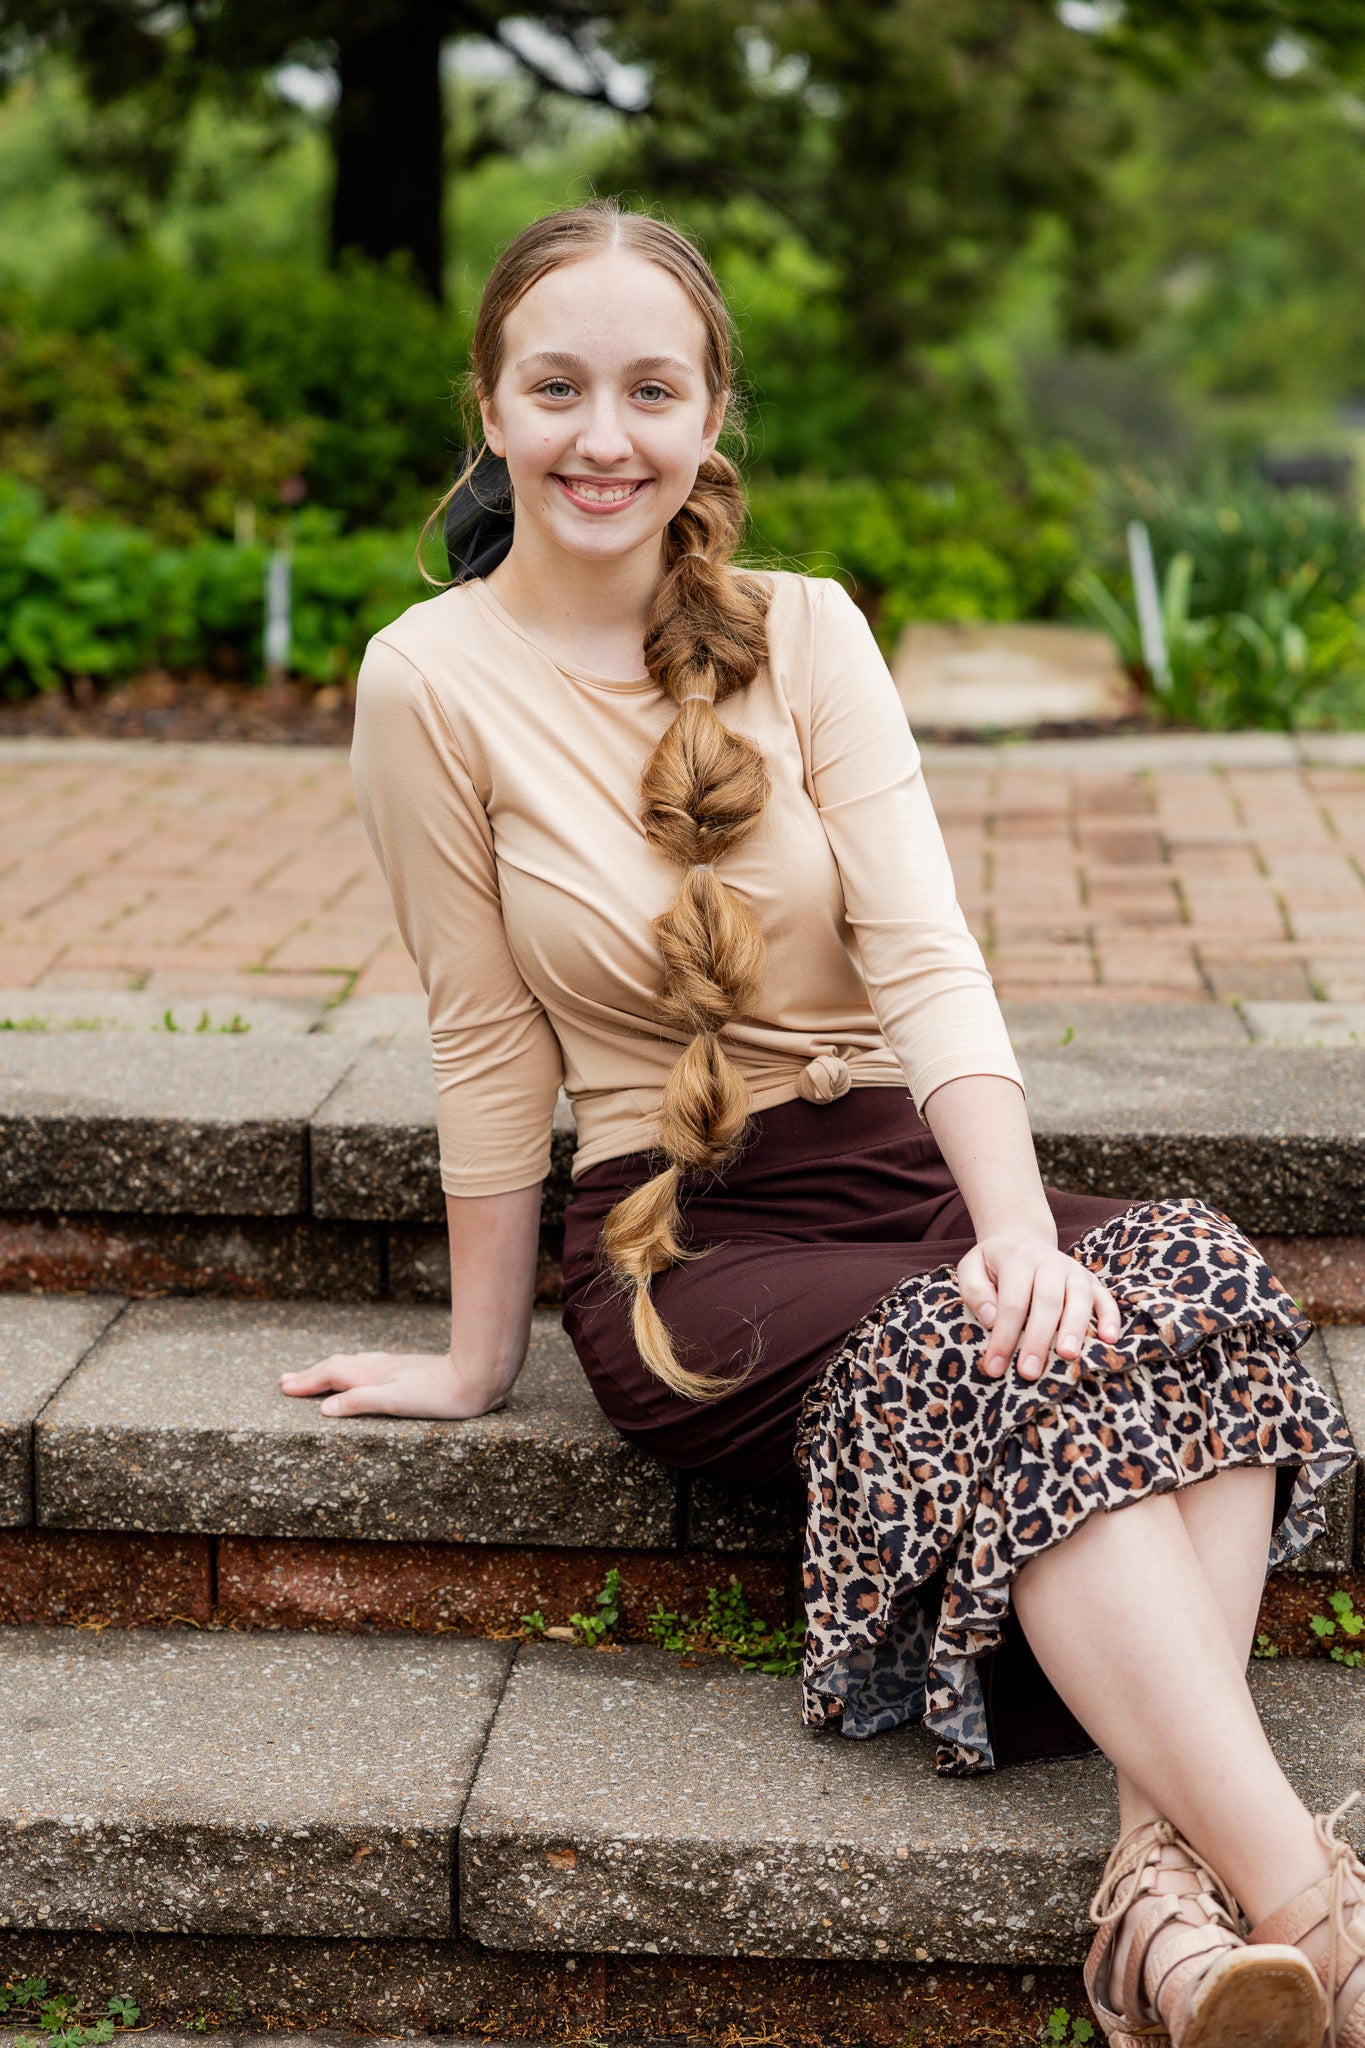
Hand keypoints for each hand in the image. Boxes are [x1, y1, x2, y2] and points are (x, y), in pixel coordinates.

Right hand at [279, 1350, 509, 1418]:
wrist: (476, 1377)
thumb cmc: (439, 1395)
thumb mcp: (396, 1402)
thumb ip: (360, 1402)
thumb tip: (324, 1409)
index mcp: (372, 1376)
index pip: (329, 1376)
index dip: (306, 1383)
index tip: (283, 1388)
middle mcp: (379, 1368)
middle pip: (336, 1367)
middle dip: (310, 1374)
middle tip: (285, 1381)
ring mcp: (392, 1367)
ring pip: (351, 1364)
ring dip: (327, 1370)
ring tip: (312, 1375)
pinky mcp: (406, 1370)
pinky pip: (366, 1365)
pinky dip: (349, 1368)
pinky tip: (358, 1371)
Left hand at [956, 1236, 1120, 1381]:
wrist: (1021, 1239)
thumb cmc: (993, 1264)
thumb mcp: (971, 1268)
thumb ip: (974, 1291)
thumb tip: (991, 1319)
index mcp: (1017, 1258)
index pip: (1012, 1302)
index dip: (1004, 1337)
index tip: (994, 1367)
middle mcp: (1049, 1262)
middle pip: (1047, 1301)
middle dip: (1038, 1339)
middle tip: (1029, 1372)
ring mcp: (1073, 1270)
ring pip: (1080, 1297)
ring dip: (1075, 1328)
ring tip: (1068, 1356)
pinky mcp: (1090, 1280)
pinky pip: (1105, 1297)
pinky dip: (1110, 1317)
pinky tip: (1109, 1340)